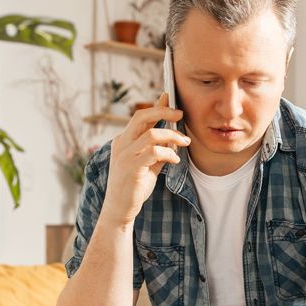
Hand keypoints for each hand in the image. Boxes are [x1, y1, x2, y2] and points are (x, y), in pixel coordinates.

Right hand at [101, 93, 187, 227]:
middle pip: (142, 116)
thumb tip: (174, 139)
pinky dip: (169, 153)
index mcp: (123, 140)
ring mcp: (124, 155)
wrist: (119, 209)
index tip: (169, 97)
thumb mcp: (148, 165)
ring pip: (152, 134)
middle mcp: (121, 144)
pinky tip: (175, 159)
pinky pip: (154, 152)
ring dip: (172, 136)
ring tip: (185, 142)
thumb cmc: (133, 187)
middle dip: (164, 111)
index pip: (140, 117)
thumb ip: (158, 151)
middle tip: (181, 114)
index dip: (156, 106)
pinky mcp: (131, 167)